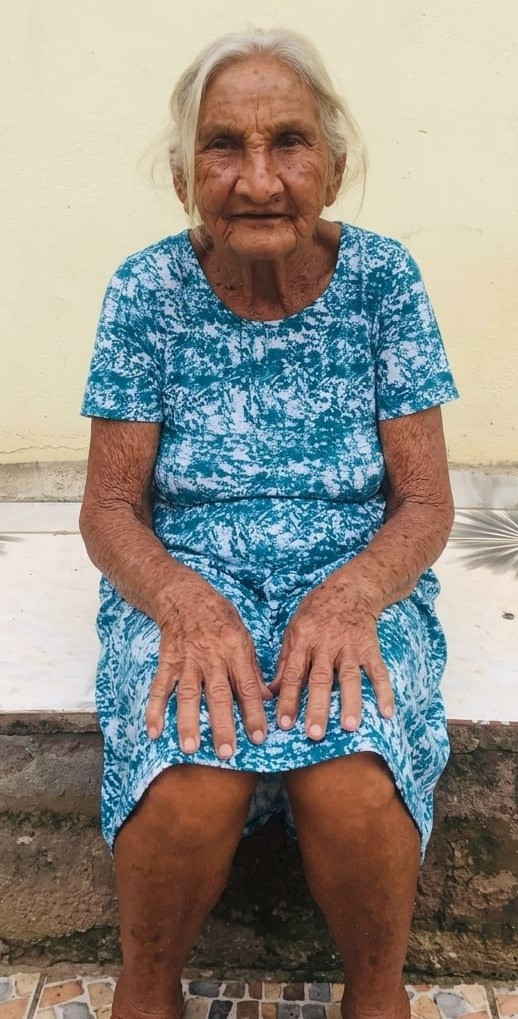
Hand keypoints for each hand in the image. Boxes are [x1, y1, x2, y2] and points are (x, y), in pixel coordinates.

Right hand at [146, 578, 271, 758]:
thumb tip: (266, 698)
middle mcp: (211, 657)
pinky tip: (154, 731)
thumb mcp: (244, 636)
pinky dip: (155, 710)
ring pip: (188, 695)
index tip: (259, 737)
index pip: (247, 687)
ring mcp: (187, 660)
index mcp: (235, 651)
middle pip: (218, 696)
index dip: (254, 712)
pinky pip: (160, 688)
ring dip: (189, 722)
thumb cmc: (219, 617)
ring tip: (190, 748)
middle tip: (227, 753)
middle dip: (222, 726)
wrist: (185, 596)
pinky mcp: (167, 662)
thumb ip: (252, 669)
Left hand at [269, 571, 394, 739]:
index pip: (294, 674)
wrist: (352, 588)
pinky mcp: (370, 648)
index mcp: (304, 640)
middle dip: (318, 708)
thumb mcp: (294, 629)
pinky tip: (386, 713)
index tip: (284, 724)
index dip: (289, 699)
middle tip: (314, 734)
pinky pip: (378, 671)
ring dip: (350, 702)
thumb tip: (271, 692)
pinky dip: (384, 691)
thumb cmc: (317, 610)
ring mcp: (350, 646)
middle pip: (321, 679)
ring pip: (349, 677)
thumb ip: (286, 661)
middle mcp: (326, 644)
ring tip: (349, 726)